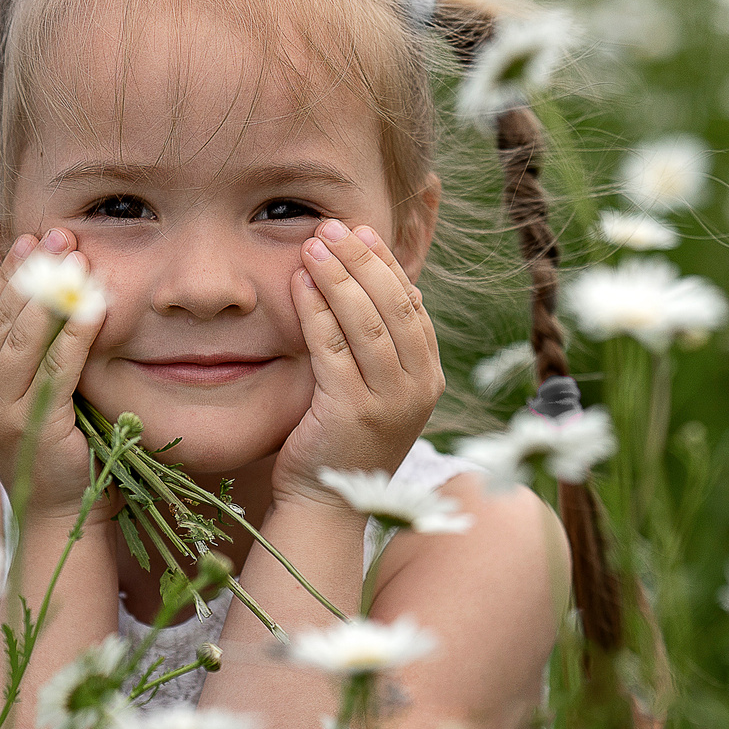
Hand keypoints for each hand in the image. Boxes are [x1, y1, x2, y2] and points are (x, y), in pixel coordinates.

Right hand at [0, 227, 107, 521]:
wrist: (61, 517)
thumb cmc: (60, 451)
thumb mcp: (38, 395)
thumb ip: (36, 356)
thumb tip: (54, 299)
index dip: (9, 273)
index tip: (34, 238)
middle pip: (0, 317)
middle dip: (30, 271)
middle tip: (58, 232)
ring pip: (21, 338)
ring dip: (50, 293)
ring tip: (75, 256)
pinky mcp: (31, 426)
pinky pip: (53, 368)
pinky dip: (73, 333)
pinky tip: (93, 306)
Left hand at [273, 219, 444, 509]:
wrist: (326, 502)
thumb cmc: (341, 439)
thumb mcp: (373, 387)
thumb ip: (379, 344)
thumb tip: (379, 285)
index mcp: (429, 377)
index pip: (412, 305)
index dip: (386, 264)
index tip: (360, 231)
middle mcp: (418, 388)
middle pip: (394, 306)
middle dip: (363, 260)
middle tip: (333, 226)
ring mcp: (389, 402)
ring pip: (367, 322)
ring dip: (339, 277)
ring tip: (313, 244)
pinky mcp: (353, 412)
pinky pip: (334, 349)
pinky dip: (317, 311)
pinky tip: (299, 284)